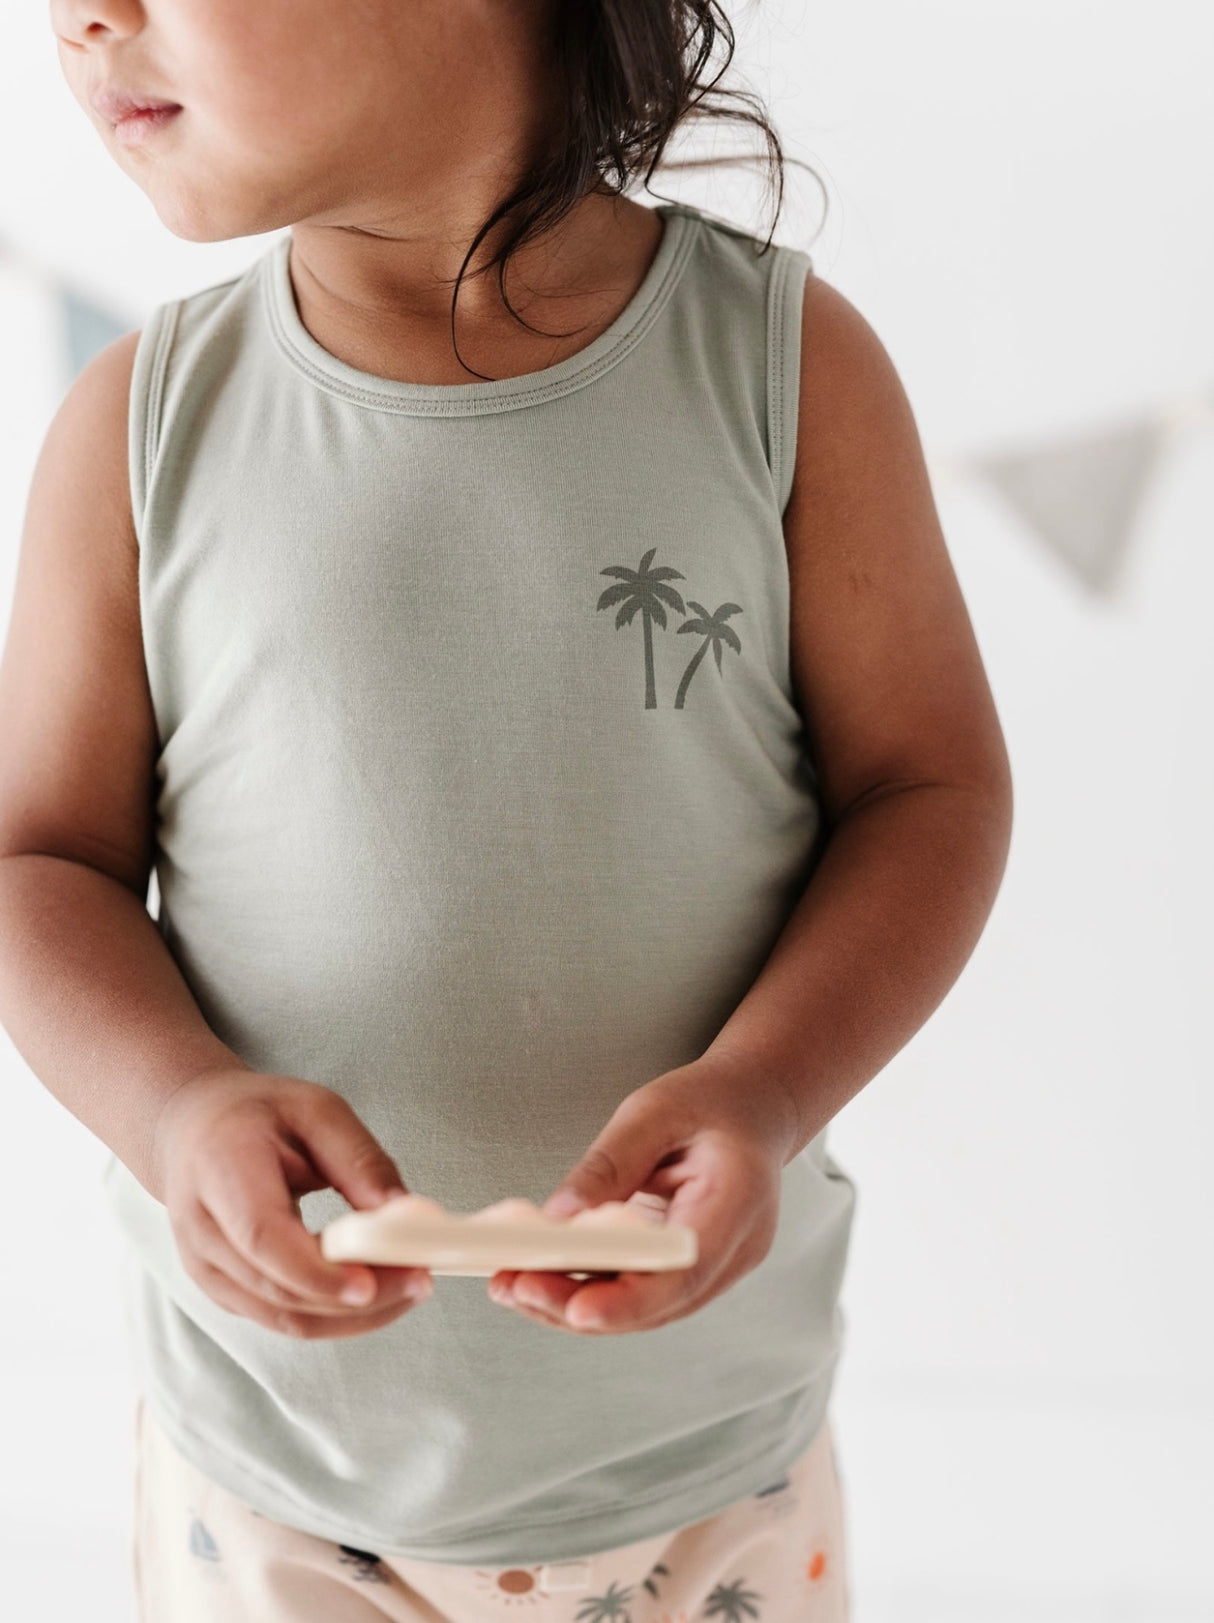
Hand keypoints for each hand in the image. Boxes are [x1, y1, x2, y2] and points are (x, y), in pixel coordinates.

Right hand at [152, 1065, 433, 1338]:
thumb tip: (407, 1215)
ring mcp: (205, 1269)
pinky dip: (335, 1316)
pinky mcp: (222, 1291)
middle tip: (421, 1278)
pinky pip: (283, 1319)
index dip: (316, 1270)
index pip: (262, 1237)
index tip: (371, 1283)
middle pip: (280, 1289)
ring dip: (355, 1316)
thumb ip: (360, 1160)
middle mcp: (202, 1230)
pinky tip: (377, 1292)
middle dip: (358, 1297)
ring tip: (411, 1285)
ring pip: (285, 1317)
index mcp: (221, 1169)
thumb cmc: (257, 1114)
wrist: (191, 1130)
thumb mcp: (317, 1109)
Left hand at [487, 1053, 799, 1335]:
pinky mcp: (696, 1270)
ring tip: (512, 1284)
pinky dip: (595, 1292)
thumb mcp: (656, 1111)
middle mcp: (737, 1249)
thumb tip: (557, 1217)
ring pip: (646, 1309)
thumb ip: (610, 1163)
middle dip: (581, 1305)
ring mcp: (721, 1267)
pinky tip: (543, 1279)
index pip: (685, 1271)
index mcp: (738, 1202)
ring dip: (577, 1306)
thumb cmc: (709, 1101)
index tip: (574, 1308)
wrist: (756, 1105)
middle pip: (657, 1303)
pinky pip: (644, 1294)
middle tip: (514, 1286)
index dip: (629, 1300)